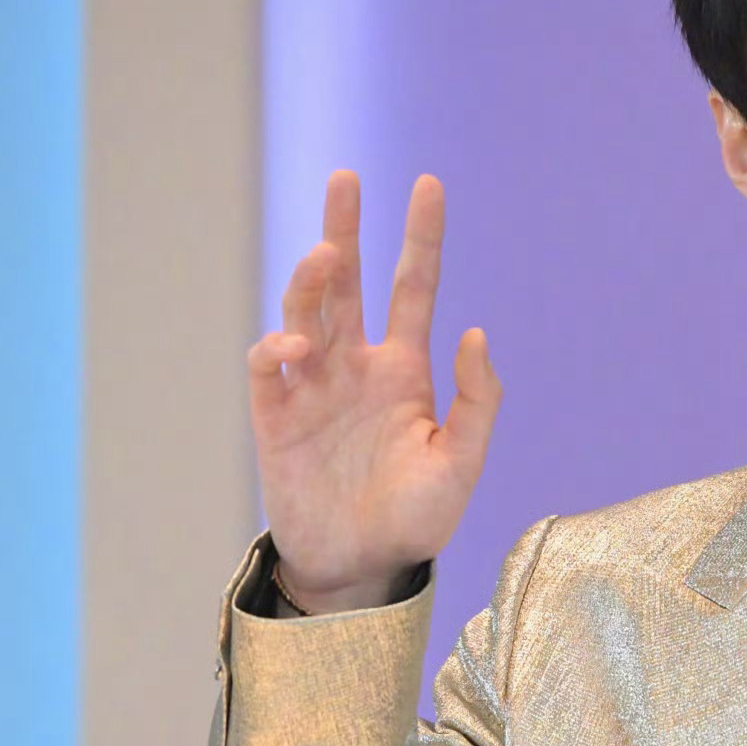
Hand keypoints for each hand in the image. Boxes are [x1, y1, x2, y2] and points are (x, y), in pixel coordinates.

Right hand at [247, 170, 501, 608]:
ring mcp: (313, 386)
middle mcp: (356, 366)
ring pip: (306, 311)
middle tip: (347, 178)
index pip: (413, 289)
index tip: (429, 185)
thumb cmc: (415, 519)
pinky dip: (277, 347)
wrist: (362, 568)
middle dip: (344, 228)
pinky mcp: (276, 415)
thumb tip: (475, 330)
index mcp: (405, 371)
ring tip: (328, 254)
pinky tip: (296, 346)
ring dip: (312, 278)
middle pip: (348, 282)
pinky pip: (268, 366)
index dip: (421, 238)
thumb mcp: (463, 464)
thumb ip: (478, 402)